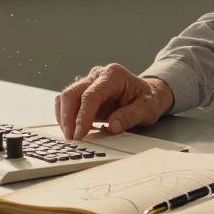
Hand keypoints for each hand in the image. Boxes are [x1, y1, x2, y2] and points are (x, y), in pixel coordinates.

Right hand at [54, 63, 173, 139]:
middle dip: (67, 117)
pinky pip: (67, 103)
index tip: (79, 134)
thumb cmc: (149, 99)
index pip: (91, 95)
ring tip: (70, 136)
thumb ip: (130, 116)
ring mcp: (89, 83)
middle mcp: (98, 75)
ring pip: (65, 97)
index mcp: (114, 75)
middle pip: (72, 93)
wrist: (149, 94)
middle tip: (71, 138)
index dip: (82, 116)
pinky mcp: (84, 93)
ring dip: (64, 118)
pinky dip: (65, 116)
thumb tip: (113, 126)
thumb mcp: (148, 109)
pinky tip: (72, 129)